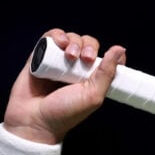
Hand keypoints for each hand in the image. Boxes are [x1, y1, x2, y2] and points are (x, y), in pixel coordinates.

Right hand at [1, 28, 124, 144]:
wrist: (34, 120)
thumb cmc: (65, 113)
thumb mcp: (93, 96)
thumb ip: (107, 73)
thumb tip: (120, 49)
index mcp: (91, 79)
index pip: (105, 58)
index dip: (109, 53)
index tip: (110, 57)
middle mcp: (76, 68)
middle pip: (87, 44)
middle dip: (88, 46)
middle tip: (86, 58)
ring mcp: (58, 61)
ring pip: (70, 38)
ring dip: (73, 41)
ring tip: (70, 54)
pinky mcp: (41, 56)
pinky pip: (51, 37)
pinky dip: (57, 35)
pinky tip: (60, 43)